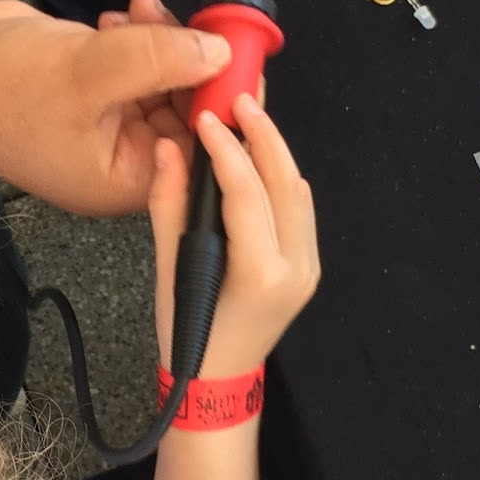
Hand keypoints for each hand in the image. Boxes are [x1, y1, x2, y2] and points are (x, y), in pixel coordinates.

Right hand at [0, 0, 231, 214]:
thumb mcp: (91, 70)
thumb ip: (162, 60)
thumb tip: (219, 55)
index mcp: (120, 178)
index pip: (198, 151)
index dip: (221, 106)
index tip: (241, 64)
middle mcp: (117, 158)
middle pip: (185, 113)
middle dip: (191, 65)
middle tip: (201, 25)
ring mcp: (103, 123)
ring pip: (162, 82)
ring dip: (163, 42)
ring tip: (144, 12)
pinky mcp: (90, 90)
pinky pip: (134, 65)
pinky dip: (137, 37)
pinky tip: (122, 17)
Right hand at [149, 91, 319, 375]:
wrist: (219, 379)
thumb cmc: (188, 332)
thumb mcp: (170, 268)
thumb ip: (170, 204)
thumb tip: (171, 148)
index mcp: (260, 274)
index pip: (248, 192)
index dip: (226, 148)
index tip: (206, 117)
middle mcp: (296, 268)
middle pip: (286, 182)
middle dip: (264, 135)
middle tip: (239, 100)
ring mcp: (309, 268)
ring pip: (299, 192)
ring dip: (275, 153)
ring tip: (246, 122)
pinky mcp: (309, 266)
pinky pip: (300, 210)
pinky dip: (280, 178)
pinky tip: (258, 160)